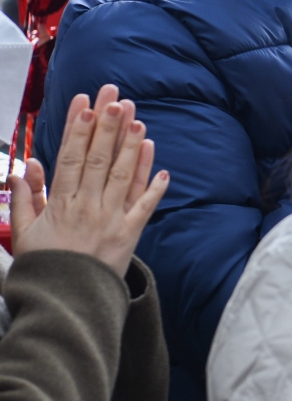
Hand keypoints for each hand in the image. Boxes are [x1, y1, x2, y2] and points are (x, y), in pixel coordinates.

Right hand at [10, 85, 168, 277]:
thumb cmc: (44, 267)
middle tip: (115, 97)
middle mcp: (87, 206)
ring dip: (131, 145)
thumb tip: (23, 168)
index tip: (84, 103)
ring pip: (124, 175)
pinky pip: (145, 205)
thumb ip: (24, 199)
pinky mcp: (131, 234)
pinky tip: (160, 161)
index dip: (78, 128)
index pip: (70, 157)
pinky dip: (155, 184)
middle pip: (99, 158)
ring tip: (137, 117)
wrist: (66, 303)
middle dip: (107, 126)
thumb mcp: (23, 233)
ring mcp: (111, 219)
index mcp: (60, 203)